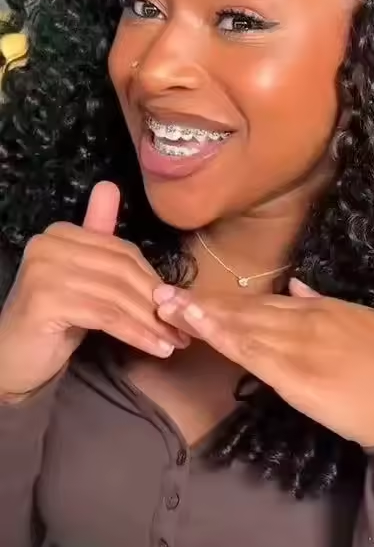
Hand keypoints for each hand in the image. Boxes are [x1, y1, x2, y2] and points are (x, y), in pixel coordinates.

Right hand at [0, 182, 186, 398]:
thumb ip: (99, 240)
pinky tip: (154, 348)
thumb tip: (110, 186)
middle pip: (121, 271)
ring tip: (173, 342)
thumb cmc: (53, 322)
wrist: (14, 360)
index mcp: (60, 234)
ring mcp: (44, 271)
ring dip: (151, 322)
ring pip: (117, 295)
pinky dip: (135, 333)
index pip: (122, 251)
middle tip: (184, 329)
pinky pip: (106, 315)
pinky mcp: (46, 300)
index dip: (153, 279)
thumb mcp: (83, 279)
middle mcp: (48, 245)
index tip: (178, 306)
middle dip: (156, 302)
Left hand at [154, 279, 373, 451]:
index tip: (194, 294)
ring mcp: (299, 344)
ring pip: (241, 325)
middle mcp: (307, 319)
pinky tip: (195, 327)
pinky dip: (220, 337)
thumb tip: (299, 286)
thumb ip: (330, 306)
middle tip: (159, 292)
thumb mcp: (370, 325)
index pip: (266, 303)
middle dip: (201, 302)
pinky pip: (250, 352)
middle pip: (246, 308)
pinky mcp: (295, 374)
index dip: (227, 300)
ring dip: (200, 315)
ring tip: (164, 304)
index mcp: (325, 310)